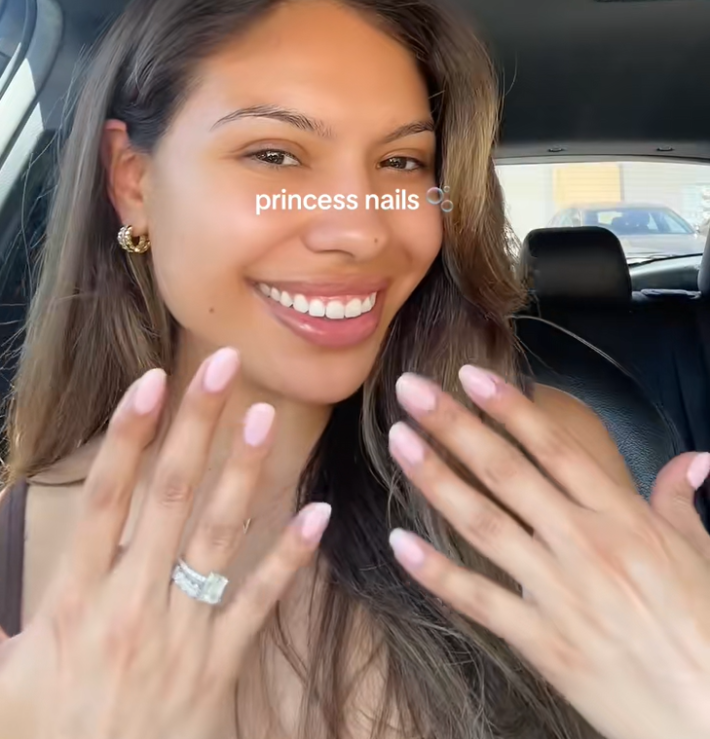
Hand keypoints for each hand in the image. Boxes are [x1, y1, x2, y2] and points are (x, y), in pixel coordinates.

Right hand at [0, 347, 330, 738]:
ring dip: (243, 472)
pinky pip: (258, 604)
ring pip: (218, 537)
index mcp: (73, 602)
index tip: (150, 380)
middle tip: (222, 364)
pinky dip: (288, 558)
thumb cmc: (39, 738)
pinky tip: (316, 513)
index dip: (128, 435)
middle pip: (169, 497)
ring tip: (266, 415)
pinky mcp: (218, 667)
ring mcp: (182, 634)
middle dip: (196, 426)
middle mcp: (132, 605)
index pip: (105, 498)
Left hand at [386, 365, 709, 738]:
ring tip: (399, 442)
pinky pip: (480, 601)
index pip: (554, 448)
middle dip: (454, 426)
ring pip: (484, 525)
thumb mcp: (701, 552)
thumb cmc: (708, 629)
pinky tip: (400, 543)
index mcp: (623, 517)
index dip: (509, 408)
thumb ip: (680, 499)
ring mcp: (560, 594)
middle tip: (410, 390)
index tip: (468, 375)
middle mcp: (585, 545)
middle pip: (506, 472)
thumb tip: (696, 458)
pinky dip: (437, 573)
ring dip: (436, 480)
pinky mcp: (543, 644)